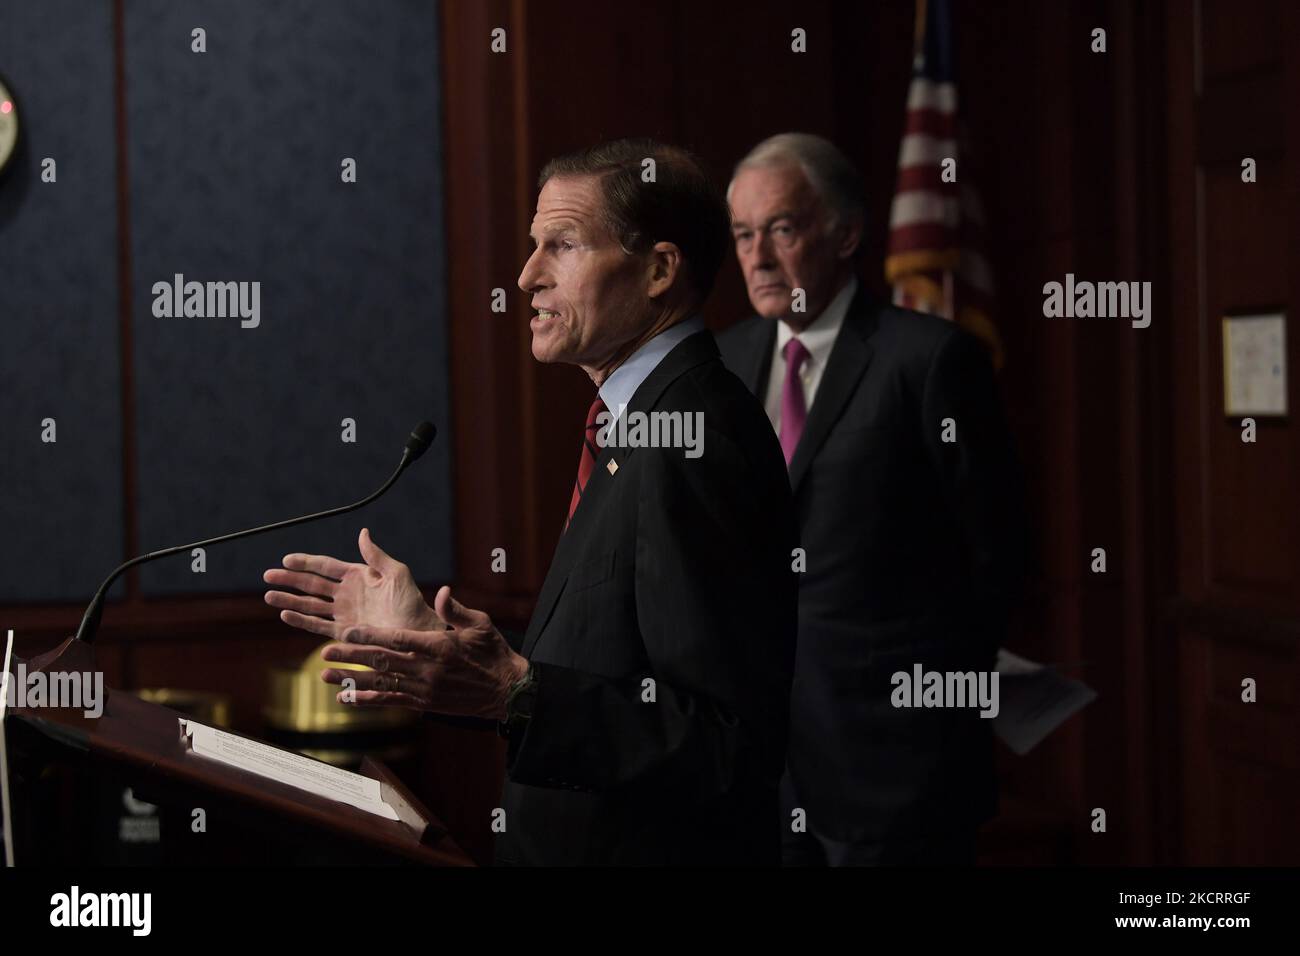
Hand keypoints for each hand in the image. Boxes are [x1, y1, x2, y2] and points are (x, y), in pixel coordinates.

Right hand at [263, 527, 439, 639]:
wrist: (417, 630)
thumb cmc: (411, 600)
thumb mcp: (396, 573)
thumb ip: (376, 555)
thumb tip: (362, 532)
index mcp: (357, 576)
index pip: (326, 566)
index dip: (306, 562)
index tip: (286, 559)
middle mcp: (346, 594)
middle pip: (311, 584)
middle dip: (289, 580)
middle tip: (267, 575)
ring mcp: (343, 613)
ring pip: (310, 605)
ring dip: (289, 600)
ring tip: (269, 595)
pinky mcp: (343, 632)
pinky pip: (318, 625)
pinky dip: (301, 621)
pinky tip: (285, 615)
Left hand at [319, 586, 529, 720]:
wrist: (506, 690)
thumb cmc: (492, 652)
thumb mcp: (481, 624)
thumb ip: (456, 610)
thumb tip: (442, 593)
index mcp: (439, 646)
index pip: (397, 640)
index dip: (370, 636)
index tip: (348, 631)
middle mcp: (428, 669)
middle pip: (382, 662)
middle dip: (352, 657)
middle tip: (325, 652)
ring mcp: (424, 689)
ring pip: (381, 683)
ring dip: (352, 679)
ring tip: (325, 675)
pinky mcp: (424, 703)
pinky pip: (391, 701)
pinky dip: (367, 700)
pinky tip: (347, 697)